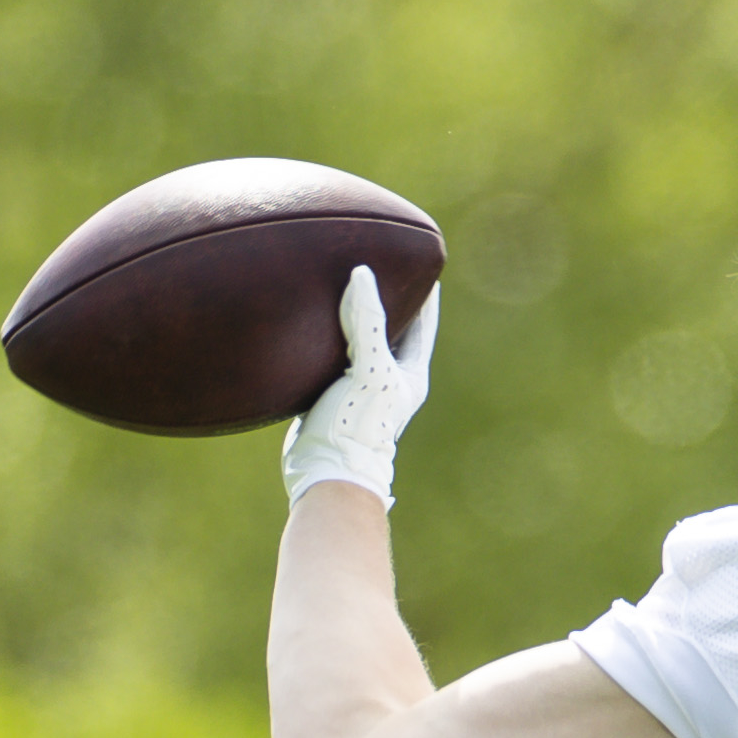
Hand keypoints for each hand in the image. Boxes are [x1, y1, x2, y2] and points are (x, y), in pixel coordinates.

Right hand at [281, 264, 438, 506]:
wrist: (327, 471)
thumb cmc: (358, 424)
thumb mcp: (369, 367)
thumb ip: (366, 322)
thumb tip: (362, 274)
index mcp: (409, 375)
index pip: (422, 324)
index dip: (424, 295)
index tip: (423, 265)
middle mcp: (388, 381)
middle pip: (393, 331)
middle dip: (389, 302)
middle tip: (382, 268)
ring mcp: (360, 390)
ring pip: (360, 344)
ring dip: (354, 319)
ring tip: (345, 288)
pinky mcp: (330, 397)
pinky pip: (331, 358)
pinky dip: (327, 338)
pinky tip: (313, 324)